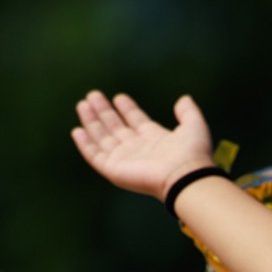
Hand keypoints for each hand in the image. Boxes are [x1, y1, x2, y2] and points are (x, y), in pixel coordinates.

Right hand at [71, 91, 214, 200]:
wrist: (184, 175)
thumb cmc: (192, 153)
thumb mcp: (194, 125)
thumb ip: (188, 112)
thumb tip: (184, 98)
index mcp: (154, 139)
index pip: (136, 121)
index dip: (127, 109)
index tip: (119, 97)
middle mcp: (137, 149)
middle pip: (115, 127)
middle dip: (104, 112)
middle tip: (92, 95)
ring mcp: (124, 160)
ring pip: (103, 138)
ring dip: (92, 122)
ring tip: (83, 104)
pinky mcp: (114, 169)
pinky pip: (95, 156)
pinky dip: (85, 144)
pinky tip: (77, 130)